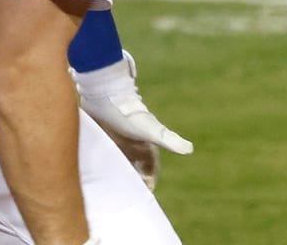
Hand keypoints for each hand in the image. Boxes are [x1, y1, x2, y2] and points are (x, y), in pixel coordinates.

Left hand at [72, 51, 191, 189]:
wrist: (105, 93)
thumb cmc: (129, 113)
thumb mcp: (150, 129)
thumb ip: (168, 139)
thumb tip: (189, 149)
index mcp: (146, 145)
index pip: (150, 168)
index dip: (148, 180)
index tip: (144, 191)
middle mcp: (133, 144)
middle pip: (134, 168)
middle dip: (132, 179)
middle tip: (125, 193)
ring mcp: (117, 140)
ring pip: (119, 163)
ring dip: (118, 173)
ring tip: (110, 187)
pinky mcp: (103, 137)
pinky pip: (104, 157)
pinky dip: (104, 165)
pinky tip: (97, 173)